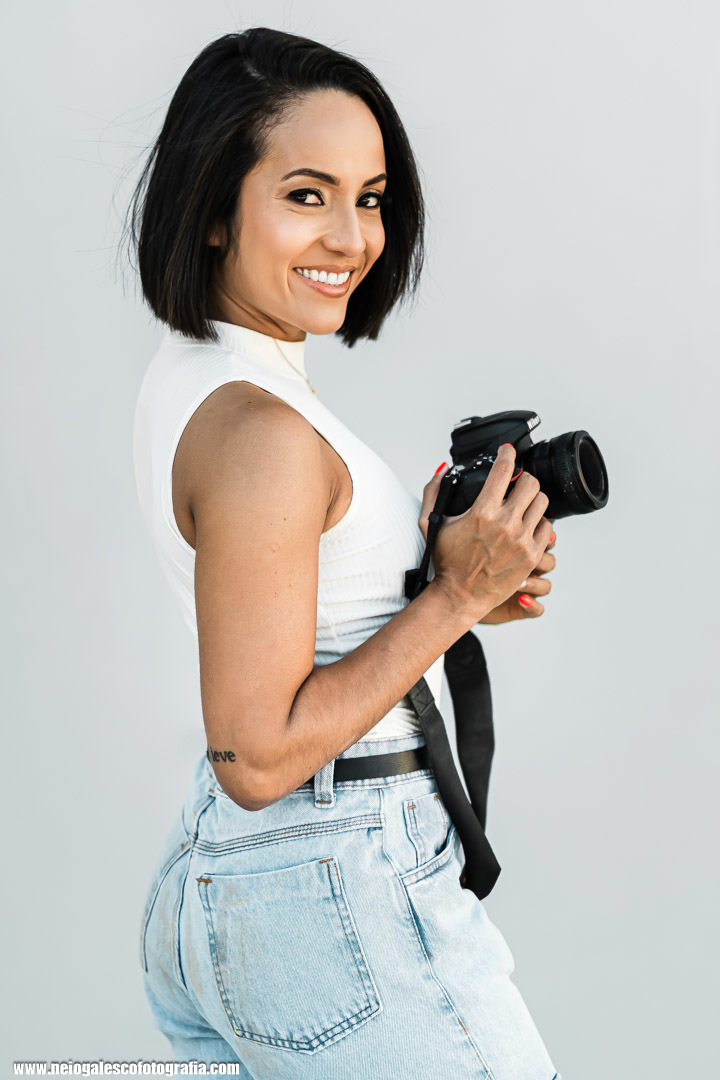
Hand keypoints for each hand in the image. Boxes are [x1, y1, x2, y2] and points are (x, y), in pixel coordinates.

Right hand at [418, 448, 553, 624]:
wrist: (460, 595)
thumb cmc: (446, 562)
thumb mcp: (431, 523)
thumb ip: (433, 492)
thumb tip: (443, 470)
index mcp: (481, 512)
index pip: (504, 470)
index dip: (507, 454)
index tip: (508, 451)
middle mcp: (505, 524)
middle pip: (530, 483)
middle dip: (523, 478)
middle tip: (517, 482)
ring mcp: (521, 540)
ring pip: (542, 502)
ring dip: (533, 499)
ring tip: (523, 504)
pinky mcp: (532, 555)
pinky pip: (547, 527)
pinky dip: (539, 522)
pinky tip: (527, 525)